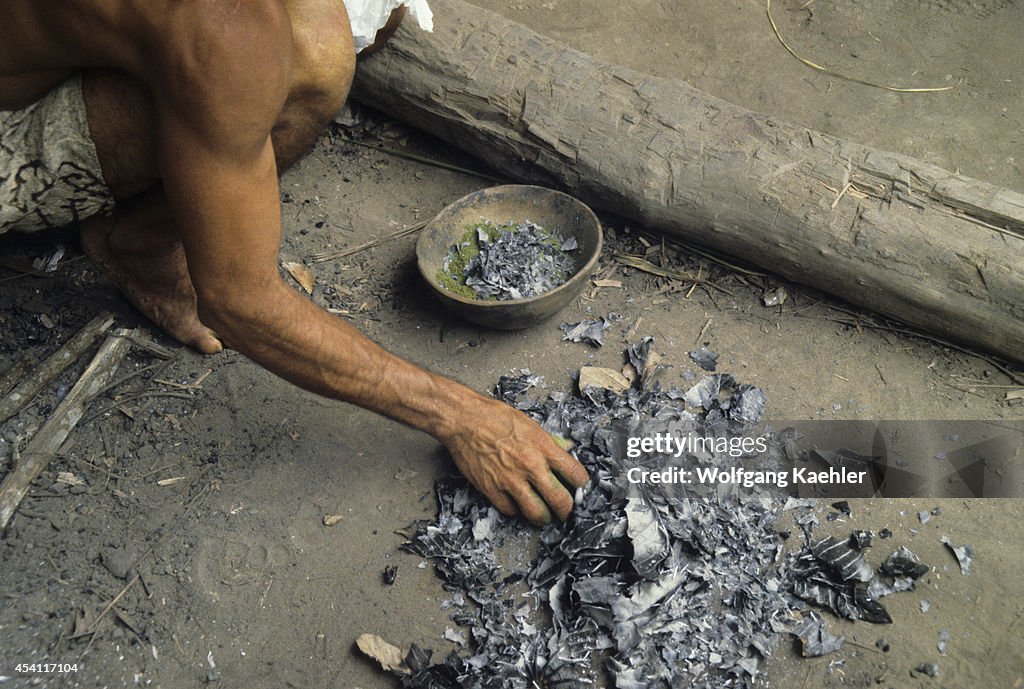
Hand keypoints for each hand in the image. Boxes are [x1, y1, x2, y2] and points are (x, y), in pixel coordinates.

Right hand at [441, 397, 588, 525]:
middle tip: (566, 512)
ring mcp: (511, 480)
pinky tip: (517, 504)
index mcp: (543, 447)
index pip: (575, 474)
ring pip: (536, 513)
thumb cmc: (493, 416)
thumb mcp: (529, 423)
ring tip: (543, 515)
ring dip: (543, 517)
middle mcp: (530, 466)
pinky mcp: (492, 489)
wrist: (464, 420)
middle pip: (560, 501)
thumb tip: (566, 448)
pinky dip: (516, 510)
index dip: (583, 485)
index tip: (582, 489)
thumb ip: (549, 441)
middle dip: (567, 511)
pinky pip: (510, 511)